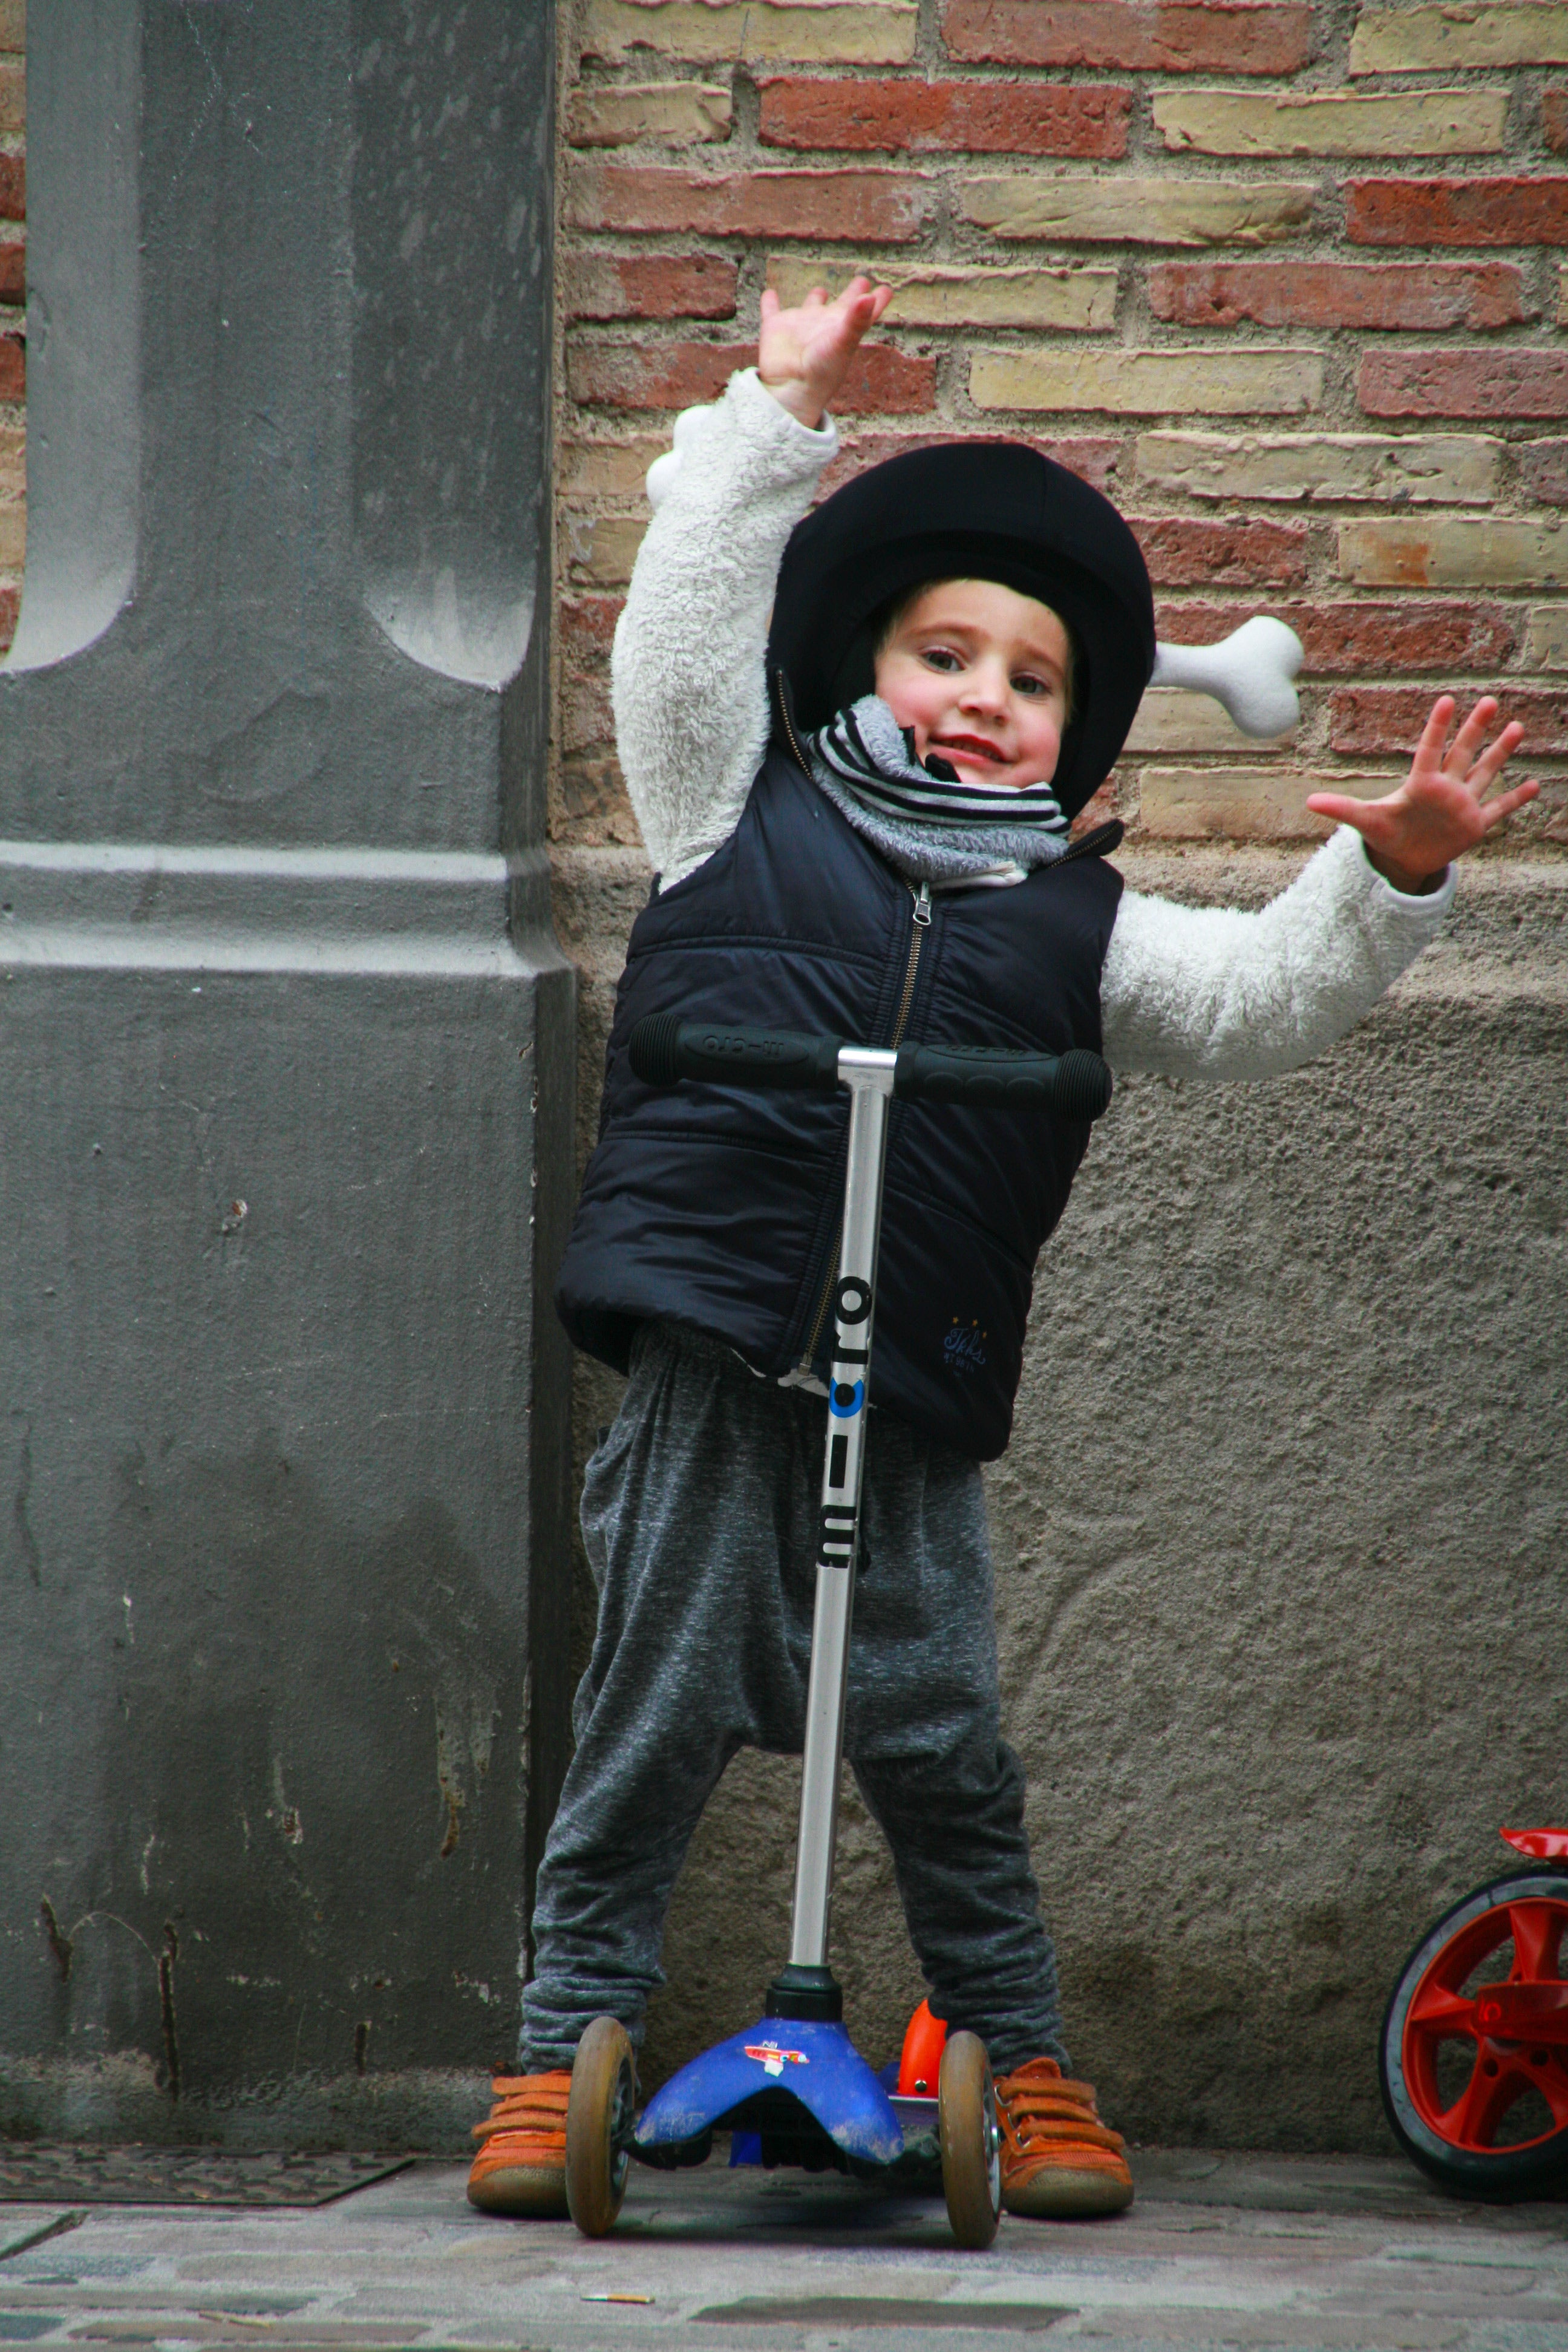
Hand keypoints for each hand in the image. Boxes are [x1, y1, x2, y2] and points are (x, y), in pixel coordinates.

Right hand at [758, 274, 892, 429]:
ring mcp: (799, 326)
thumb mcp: (843, 343)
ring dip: (815, 297)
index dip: (876, 300)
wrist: (791, 390)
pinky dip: (770, 302)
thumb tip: (870, 296)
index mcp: (842, 327)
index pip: (864, 310)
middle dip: (852, 293)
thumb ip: (857, 319)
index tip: (886, 290)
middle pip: (841, 304)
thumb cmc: (822, 372)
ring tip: (820, 291)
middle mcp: (823, 325)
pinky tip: (770, 294)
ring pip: (810, 306)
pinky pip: (771, 310)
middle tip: (862, 281)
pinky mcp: (775, 328)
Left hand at [1305, 695, 1539, 894]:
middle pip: (1462, 753)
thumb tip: (1307, 802)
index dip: (1437, 728)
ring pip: (1485, 773)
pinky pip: (1498, 809)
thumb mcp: (1364, 822)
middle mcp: (1445, 788)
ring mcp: (1463, 804)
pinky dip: (1515, 800)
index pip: (1430, 751)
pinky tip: (1535, 786)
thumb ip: (1341, 809)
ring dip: (1501, 753)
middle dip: (1475, 730)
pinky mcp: (1474, 824)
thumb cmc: (1386, 833)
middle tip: (1489, 701)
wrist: (1404, 856)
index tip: (1446, 700)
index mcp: (1420, 784)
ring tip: (1516, 727)